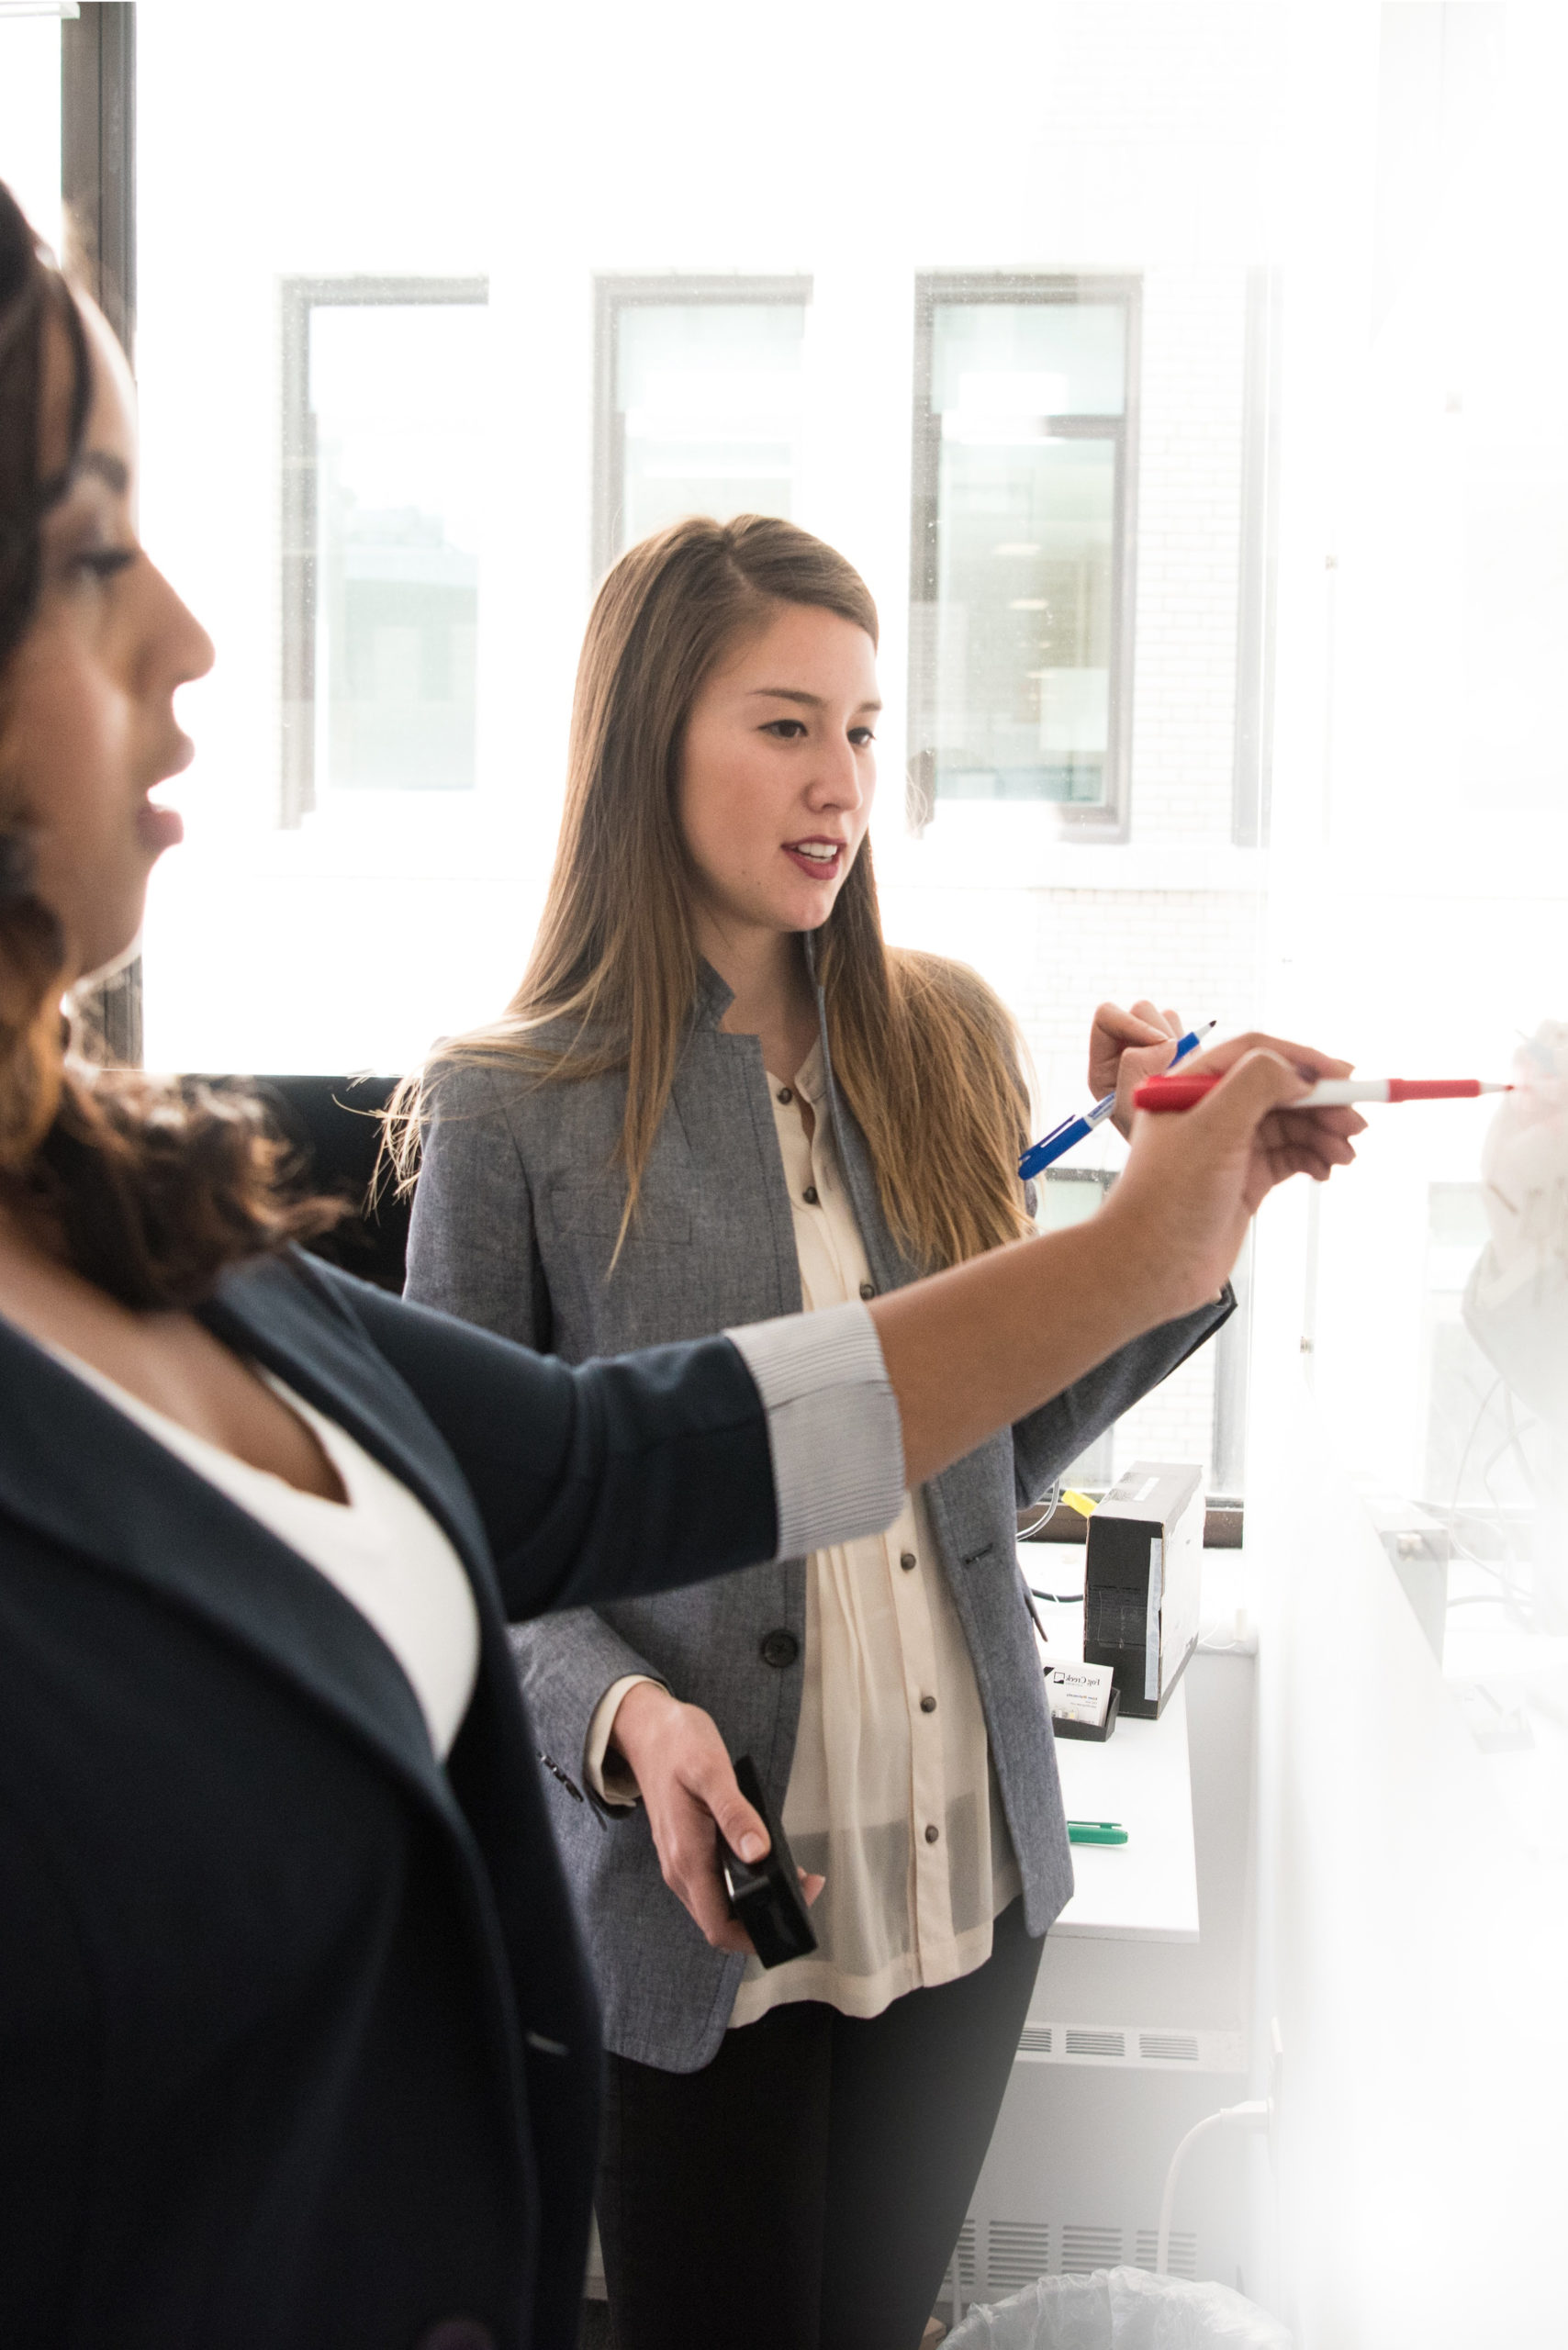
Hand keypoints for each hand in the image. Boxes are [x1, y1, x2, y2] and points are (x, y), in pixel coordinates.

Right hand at [607, 1682, 824, 1955]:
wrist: (645, 1729)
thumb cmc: (677, 1744)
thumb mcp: (711, 1770)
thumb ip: (735, 1813)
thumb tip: (758, 1852)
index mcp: (687, 1857)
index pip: (719, 1927)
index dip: (757, 1934)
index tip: (793, 1910)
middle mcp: (680, 1869)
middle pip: (722, 1923)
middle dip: (765, 1918)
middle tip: (805, 1886)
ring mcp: (681, 1862)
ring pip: (720, 1906)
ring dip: (756, 1902)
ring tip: (794, 1874)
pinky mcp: (686, 1851)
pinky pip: (716, 1884)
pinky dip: (744, 1883)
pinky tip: (766, 1858)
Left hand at [1087, 999, 1185, 1139]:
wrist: (1187, 1155)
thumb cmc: (1152, 1141)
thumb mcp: (1132, 1109)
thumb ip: (1136, 1070)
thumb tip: (1162, 1043)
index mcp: (1104, 1066)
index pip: (1106, 1017)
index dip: (1132, 1023)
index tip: (1161, 1045)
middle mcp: (1126, 1053)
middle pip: (1140, 1010)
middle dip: (1162, 1031)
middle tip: (1179, 1061)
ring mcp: (1154, 1051)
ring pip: (1166, 1016)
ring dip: (1180, 1040)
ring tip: (1186, 1073)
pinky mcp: (1182, 1054)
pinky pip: (1190, 1030)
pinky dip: (1197, 1047)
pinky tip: (1197, 1073)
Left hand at [1100, 1030, 1364, 1321]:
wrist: (1152, 1268)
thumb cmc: (1168, 1198)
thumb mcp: (1213, 1128)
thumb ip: (1256, 1084)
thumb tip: (1300, 1071)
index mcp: (1190, 1086)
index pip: (1256, 1054)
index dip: (1303, 1061)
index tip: (1345, 1075)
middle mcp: (1209, 1111)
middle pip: (1279, 1089)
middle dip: (1321, 1103)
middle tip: (1356, 1124)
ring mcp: (1229, 1147)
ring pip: (1289, 1125)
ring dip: (1323, 1134)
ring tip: (1346, 1155)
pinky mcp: (1244, 1180)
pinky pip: (1289, 1156)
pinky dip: (1313, 1158)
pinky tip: (1327, 1170)